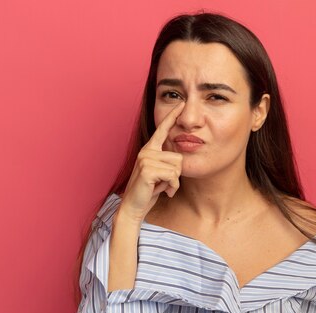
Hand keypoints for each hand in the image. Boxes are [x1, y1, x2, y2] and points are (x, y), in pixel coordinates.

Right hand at [117, 102, 184, 222]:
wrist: (134, 206)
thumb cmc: (149, 190)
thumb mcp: (161, 173)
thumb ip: (168, 162)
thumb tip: (180, 157)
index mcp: (150, 149)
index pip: (162, 130)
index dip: (172, 116)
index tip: (180, 103)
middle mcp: (147, 151)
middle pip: (179, 157)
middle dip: (176, 174)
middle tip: (164, 182)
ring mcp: (145, 159)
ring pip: (177, 167)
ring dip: (174, 182)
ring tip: (161, 186)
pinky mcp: (147, 169)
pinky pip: (172, 176)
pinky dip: (171, 187)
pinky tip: (160, 190)